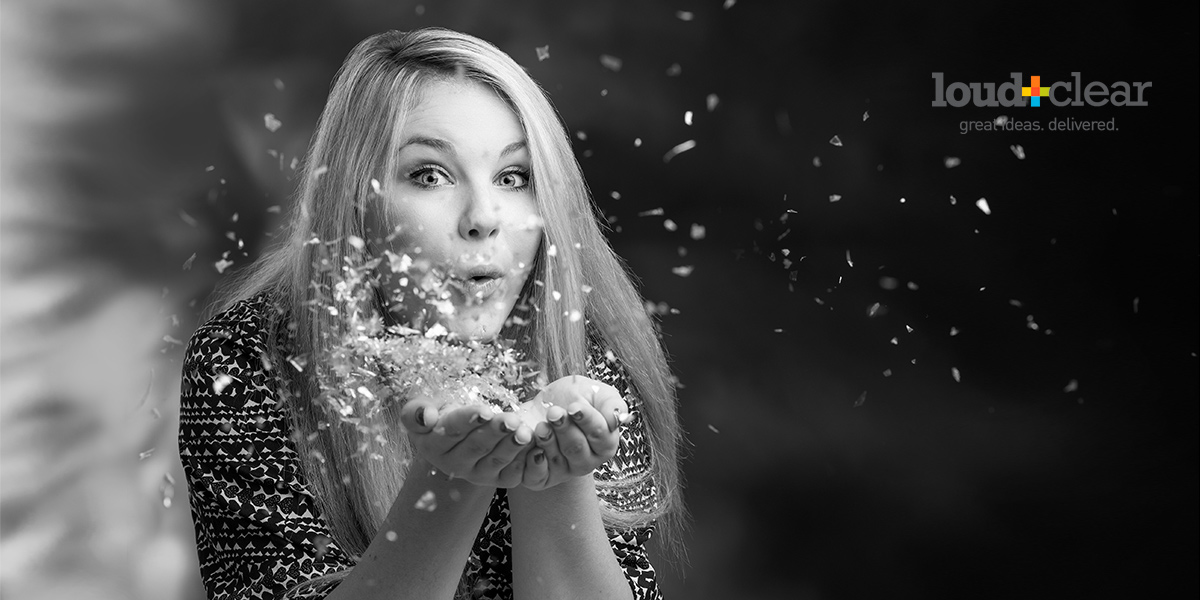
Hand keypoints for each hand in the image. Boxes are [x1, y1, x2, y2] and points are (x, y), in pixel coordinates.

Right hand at [400, 399, 534, 487]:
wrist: (458, 430)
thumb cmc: (440, 412)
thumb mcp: (421, 407)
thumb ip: (417, 411)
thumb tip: (426, 417)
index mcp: (432, 445)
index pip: (451, 431)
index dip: (468, 420)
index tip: (484, 410)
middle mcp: (453, 464)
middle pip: (477, 446)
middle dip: (496, 432)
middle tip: (512, 420)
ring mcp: (478, 474)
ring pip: (497, 460)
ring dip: (513, 446)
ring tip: (525, 432)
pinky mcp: (500, 479)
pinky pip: (514, 474)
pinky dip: (526, 461)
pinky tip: (537, 448)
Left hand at [518, 376, 631, 489]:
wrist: (543, 405)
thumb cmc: (573, 398)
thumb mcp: (595, 393)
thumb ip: (612, 404)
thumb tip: (619, 418)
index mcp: (605, 443)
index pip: (600, 435)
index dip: (587, 420)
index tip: (574, 407)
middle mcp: (586, 462)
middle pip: (576, 449)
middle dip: (564, 429)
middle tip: (553, 412)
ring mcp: (564, 471)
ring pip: (556, 460)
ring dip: (546, 440)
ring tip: (540, 425)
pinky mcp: (540, 478)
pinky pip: (536, 476)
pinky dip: (530, 460)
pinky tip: (528, 441)